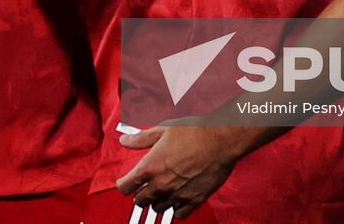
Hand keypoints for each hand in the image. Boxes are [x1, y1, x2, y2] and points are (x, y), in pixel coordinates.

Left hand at [116, 125, 254, 218]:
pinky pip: (179, 214)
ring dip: (156, 201)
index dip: (124, 184)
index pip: (126, 187)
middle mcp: (161, 184)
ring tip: (161, 192)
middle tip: (144, 186)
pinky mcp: (194, 199)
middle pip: (140, 201)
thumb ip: (141, 138)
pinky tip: (176, 200)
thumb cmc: (194, 131)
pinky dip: (175, 209)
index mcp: (150, 167)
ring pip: (158, 208)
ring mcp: (178, 194)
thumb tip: (125, 140)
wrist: (220, 138)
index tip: (126, 181)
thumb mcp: (162, 129)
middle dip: (140, 194)